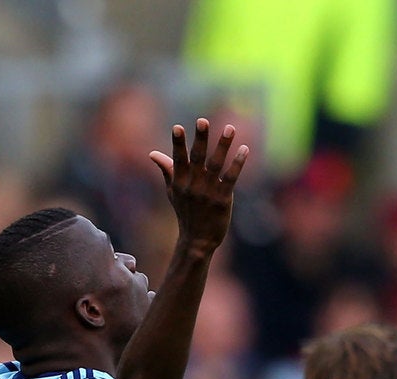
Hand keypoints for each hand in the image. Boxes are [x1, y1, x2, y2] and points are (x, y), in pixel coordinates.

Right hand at [150, 119, 249, 254]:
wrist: (197, 240)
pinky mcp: (223, 200)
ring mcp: (208, 192)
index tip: (177, 127)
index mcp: (180, 182)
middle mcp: (193, 185)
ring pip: (216, 165)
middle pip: (196, 158)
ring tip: (230, 128)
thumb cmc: (185, 212)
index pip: (178, 159)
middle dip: (200, 139)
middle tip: (202, 121)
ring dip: (223, 146)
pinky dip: (238, 164)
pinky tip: (244, 149)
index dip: (178, 143)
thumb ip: (166, 170)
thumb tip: (152, 153)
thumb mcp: (173, 192)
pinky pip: (231, 178)